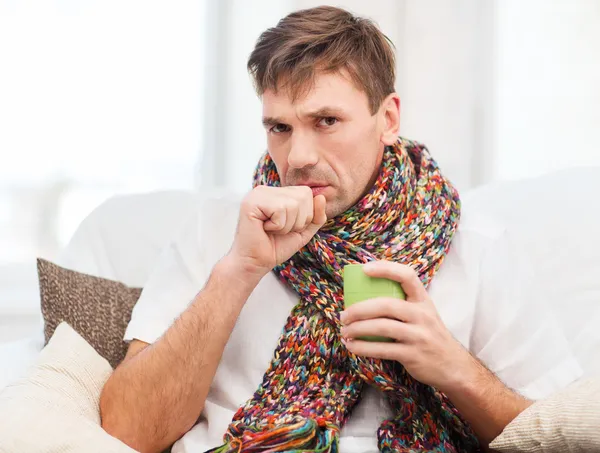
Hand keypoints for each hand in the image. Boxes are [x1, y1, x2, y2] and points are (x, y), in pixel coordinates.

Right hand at [228, 185, 326, 277]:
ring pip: (293, 204)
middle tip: (278, 230)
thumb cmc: (275, 247)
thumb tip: (322, 197)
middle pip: (302, 196)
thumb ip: (316, 215)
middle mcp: (266, 190)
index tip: (286, 227)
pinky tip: (264, 229)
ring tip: (271, 230)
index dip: (304, 216)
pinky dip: (277, 226)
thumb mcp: (303, 231)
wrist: (255, 264)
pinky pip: (280, 210)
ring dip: (286, 226)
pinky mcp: (251, 203)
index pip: (306, 193)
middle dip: (297, 221)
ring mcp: (258, 194)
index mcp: (276, 193)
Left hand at [340, 260, 475, 391]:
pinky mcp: (412, 355)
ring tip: (344, 331)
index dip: (385, 269)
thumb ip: (403, 303)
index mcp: (423, 300)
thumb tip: (365, 295)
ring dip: (357, 329)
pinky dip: (362, 347)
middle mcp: (422, 315)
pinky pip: (382, 349)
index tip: (364, 269)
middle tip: (343, 315)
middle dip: (359, 309)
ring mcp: (418, 335)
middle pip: (386, 304)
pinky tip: (352, 346)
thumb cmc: (429, 335)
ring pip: (381, 327)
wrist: (453, 366)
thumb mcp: (423, 314)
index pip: (407, 275)